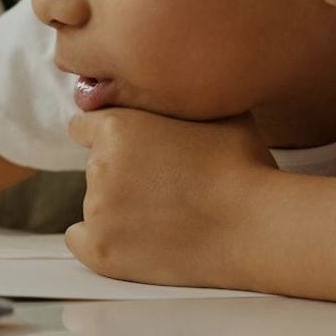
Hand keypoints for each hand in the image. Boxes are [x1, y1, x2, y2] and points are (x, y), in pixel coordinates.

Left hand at [65, 108, 277, 288]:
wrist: (255, 227)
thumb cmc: (242, 166)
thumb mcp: (212, 110)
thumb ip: (173, 99)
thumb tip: (171, 84)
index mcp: (117, 127)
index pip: (84, 127)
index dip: (112, 137)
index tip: (136, 151)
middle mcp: (99, 166)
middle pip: (95, 167)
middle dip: (121, 174)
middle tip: (163, 186)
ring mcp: (97, 211)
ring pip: (95, 204)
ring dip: (119, 208)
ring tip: (165, 216)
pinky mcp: (101, 251)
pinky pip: (80, 241)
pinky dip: (102, 240)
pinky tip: (135, 240)